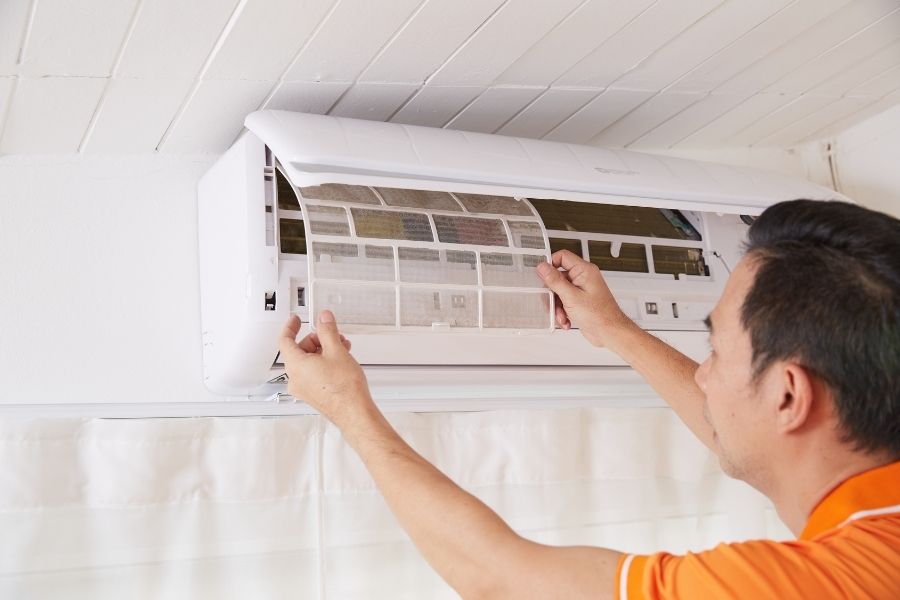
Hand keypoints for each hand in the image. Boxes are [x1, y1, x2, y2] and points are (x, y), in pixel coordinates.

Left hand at [278, 311, 375, 427]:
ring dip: (323, 351)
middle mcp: (296, 379)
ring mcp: (304, 388)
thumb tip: (323, 319)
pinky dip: (324, 363)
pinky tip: (340, 361)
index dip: (290, 327)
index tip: (295, 320)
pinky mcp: (313, 394)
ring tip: (342, 349)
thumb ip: (327, 330)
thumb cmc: (344, 388)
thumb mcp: (336, 351)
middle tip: (332, 336)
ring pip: (308, 362)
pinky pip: (313, 373)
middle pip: (300, 350)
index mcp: (296, 366)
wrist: (354, 412)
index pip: (285, 340)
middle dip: (317, 340)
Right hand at [537, 250, 633, 346]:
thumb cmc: (599, 315)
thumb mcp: (571, 297)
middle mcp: (583, 278)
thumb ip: (555, 281)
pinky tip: (566, 320)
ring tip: (562, 316)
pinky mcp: (579, 301)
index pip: (562, 257)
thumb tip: (543, 267)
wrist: (609, 332)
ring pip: (558, 292)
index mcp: (584, 271)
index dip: (550, 265)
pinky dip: (562, 312)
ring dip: (557, 306)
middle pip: (557, 277)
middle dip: (553, 293)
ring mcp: (581, 290)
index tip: (543, 277)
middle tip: (553, 303)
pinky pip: (563, 302)